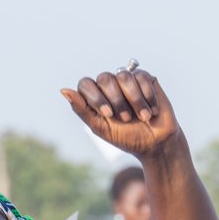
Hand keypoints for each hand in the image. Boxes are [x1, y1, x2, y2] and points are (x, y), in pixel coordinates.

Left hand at [61, 65, 184, 158]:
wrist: (155, 143)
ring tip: (142, 117)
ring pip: (124, 76)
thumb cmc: (126, 137)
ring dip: (134, 99)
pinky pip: (141, 77)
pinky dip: (147, 95)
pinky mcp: (145, 78)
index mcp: (95, 97)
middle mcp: (109, 86)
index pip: (85, 84)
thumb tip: (63, 90)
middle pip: (104, 78)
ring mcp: (127, 80)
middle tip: (125, 118)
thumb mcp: (100, 127)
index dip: (95, 97)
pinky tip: (151, 110)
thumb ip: (82, 109)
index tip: (108, 114)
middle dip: (116, 100)